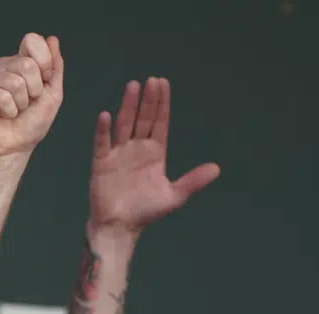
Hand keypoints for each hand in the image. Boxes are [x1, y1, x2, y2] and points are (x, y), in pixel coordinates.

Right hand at [0, 33, 64, 158]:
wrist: (15, 147)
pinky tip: (2, 114)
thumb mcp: (53, 94)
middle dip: (34, 90)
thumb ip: (55, 67)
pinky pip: (1, 96)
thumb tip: (53, 39)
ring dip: (20, 104)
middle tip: (27, 103)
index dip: (44, 61)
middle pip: (27, 64)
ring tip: (14, 111)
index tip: (45, 80)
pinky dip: (8, 111)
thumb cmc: (31, 123)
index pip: (32, 40)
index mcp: (22, 61)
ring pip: (15, 82)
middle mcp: (5, 66)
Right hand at [89, 78, 218, 236]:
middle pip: (143, 119)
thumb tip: (216, 168)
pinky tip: (106, 116)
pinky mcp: (102, 164)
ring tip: (133, 87)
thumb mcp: (174, 196)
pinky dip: (103, 131)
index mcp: (154, 153)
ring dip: (128, 106)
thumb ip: (193, 181)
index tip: (163, 84)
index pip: (159, 123)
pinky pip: (102, 144)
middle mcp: (136, 149)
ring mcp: (118, 154)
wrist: (120, 228)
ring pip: (124, 125)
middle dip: (148, 100)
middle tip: (152, 80)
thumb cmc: (145, 212)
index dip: (162, 104)